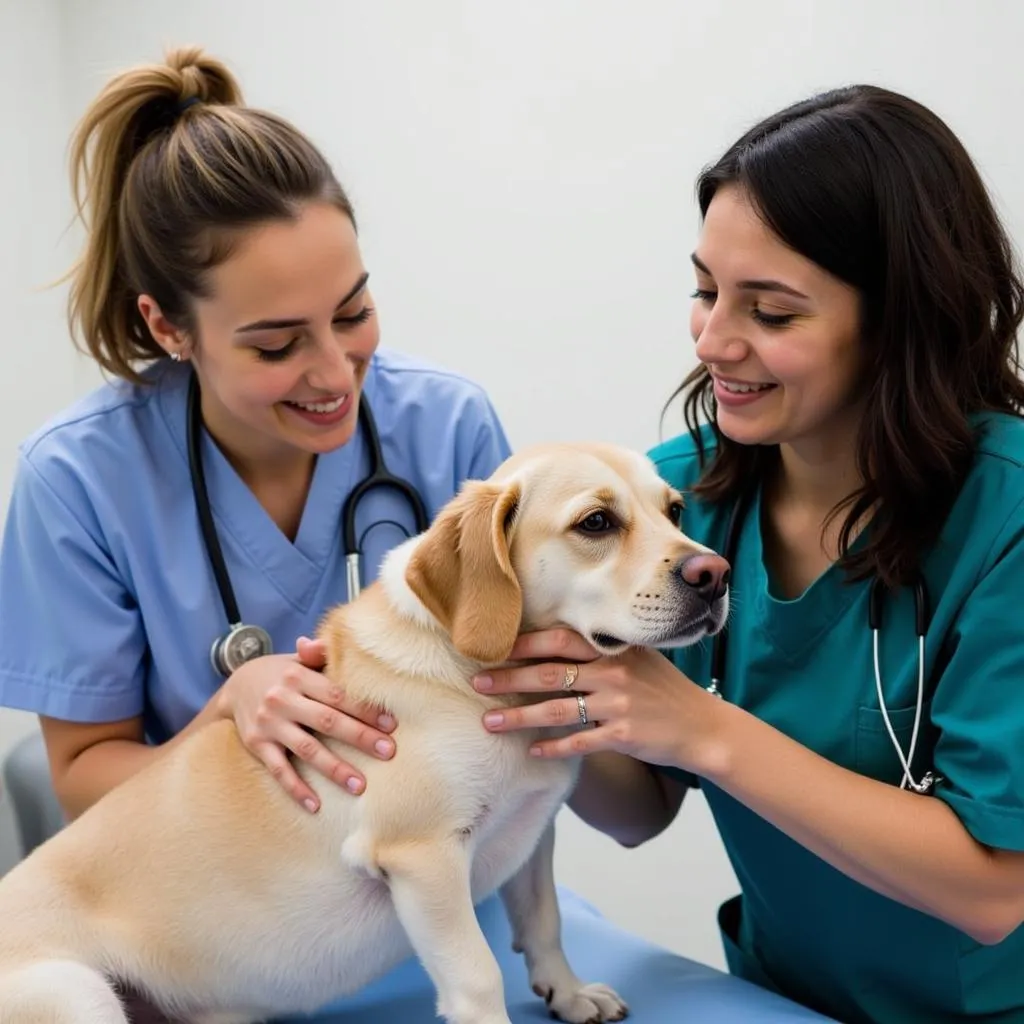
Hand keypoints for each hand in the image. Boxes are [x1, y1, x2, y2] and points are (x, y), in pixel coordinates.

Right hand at [220, 635, 396, 811]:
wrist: (234, 687)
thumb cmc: (282, 674)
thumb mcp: (298, 660)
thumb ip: (321, 655)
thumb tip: (344, 639)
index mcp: (298, 676)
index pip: (339, 695)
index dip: (366, 710)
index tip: (392, 724)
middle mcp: (283, 699)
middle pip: (328, 721)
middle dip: (360, 738)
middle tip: (389, 752)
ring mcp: (269, 724)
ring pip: (307, 750)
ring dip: (335, 769)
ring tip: (360, 786)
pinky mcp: (256, 745)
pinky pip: (279, 770)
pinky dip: (296, 789)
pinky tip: (315, 805)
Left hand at [473, 629, 723, 770]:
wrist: (701, 726)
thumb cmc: (662, 689)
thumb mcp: (636, 658)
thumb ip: (598, 650)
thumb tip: (549, 643)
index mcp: (612, 649)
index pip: (558, 641)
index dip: (523, 645)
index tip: (493, 649)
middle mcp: (612, 673)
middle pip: (549, 674)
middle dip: (508, 679)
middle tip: (476, 682)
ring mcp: (618, 705)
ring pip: (557, 710)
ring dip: (519, 717)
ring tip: (489, 722)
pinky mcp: (623, 736)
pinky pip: (579, 742)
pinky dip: (554, 747)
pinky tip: (532, 750)